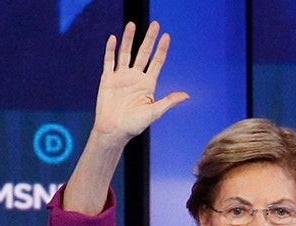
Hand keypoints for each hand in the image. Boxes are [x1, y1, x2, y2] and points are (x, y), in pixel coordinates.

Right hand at [94, 21, 188, 141]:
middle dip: (149, 39)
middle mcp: (135, 77)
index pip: (157, 62)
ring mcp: (121, 77)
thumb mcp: (154, 112)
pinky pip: (109, 61)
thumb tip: (187, 95)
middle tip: (155, 24)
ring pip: (125, 53)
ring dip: (128, 39)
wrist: (113, 131)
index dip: (162, 49)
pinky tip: (113, 38)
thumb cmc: (134, 125)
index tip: (167, 36)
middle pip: (143, 53)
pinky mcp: (108, 79)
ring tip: (132, 25)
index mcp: (148, 84)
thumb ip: (169, 101)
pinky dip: (110, 50)